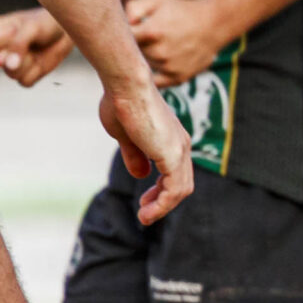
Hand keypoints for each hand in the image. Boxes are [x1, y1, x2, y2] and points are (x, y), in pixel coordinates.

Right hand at [0, 6, 72, 86]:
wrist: (65, 33)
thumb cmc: (46, 23)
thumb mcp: (32, 28)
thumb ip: (18, 44)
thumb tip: (8, 65)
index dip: (10, 40)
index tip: (21, 30)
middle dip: (20, 55)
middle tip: (32, 43)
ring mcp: (9, 65)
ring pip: (12, 74)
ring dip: (30, 63)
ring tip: (36, 50)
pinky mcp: (23, 75)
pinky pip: (25, 82)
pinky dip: (37, 72)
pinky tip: (40, 61)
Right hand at [99, 82, 195, 223]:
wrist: (126, 85)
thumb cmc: (121, 102)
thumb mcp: (126, 136)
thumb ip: (136, 155)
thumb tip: (140, 175)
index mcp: (172, 138)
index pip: (176, 171)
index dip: (161, 189)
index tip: (145, 200)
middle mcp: (181, 144)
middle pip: (181, 183)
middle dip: (163, 201)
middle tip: (145, 212)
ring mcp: (179, 149)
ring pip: (180, 190)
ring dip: (162, 208)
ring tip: (144, 218)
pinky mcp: (173, 155)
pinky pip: (174, 190)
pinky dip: (162, 205)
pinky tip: (147, 213)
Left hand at [126, 0, 230, 87]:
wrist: (215, 23)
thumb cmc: (183, 11)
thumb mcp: (157, 1)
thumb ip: (133, 8)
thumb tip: (121, 24)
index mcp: (151, 32)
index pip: (122, 40)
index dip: (120, 37)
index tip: (123, 34)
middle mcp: (159, 52)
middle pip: (132, 55)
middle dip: (134, 48)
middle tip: (142, 40)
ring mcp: (169, 67)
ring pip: (144, 67)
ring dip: (145, 60)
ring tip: (157, 48)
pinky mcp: (178, 78)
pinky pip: (156, 83)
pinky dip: (153, 77)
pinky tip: (155, 66)